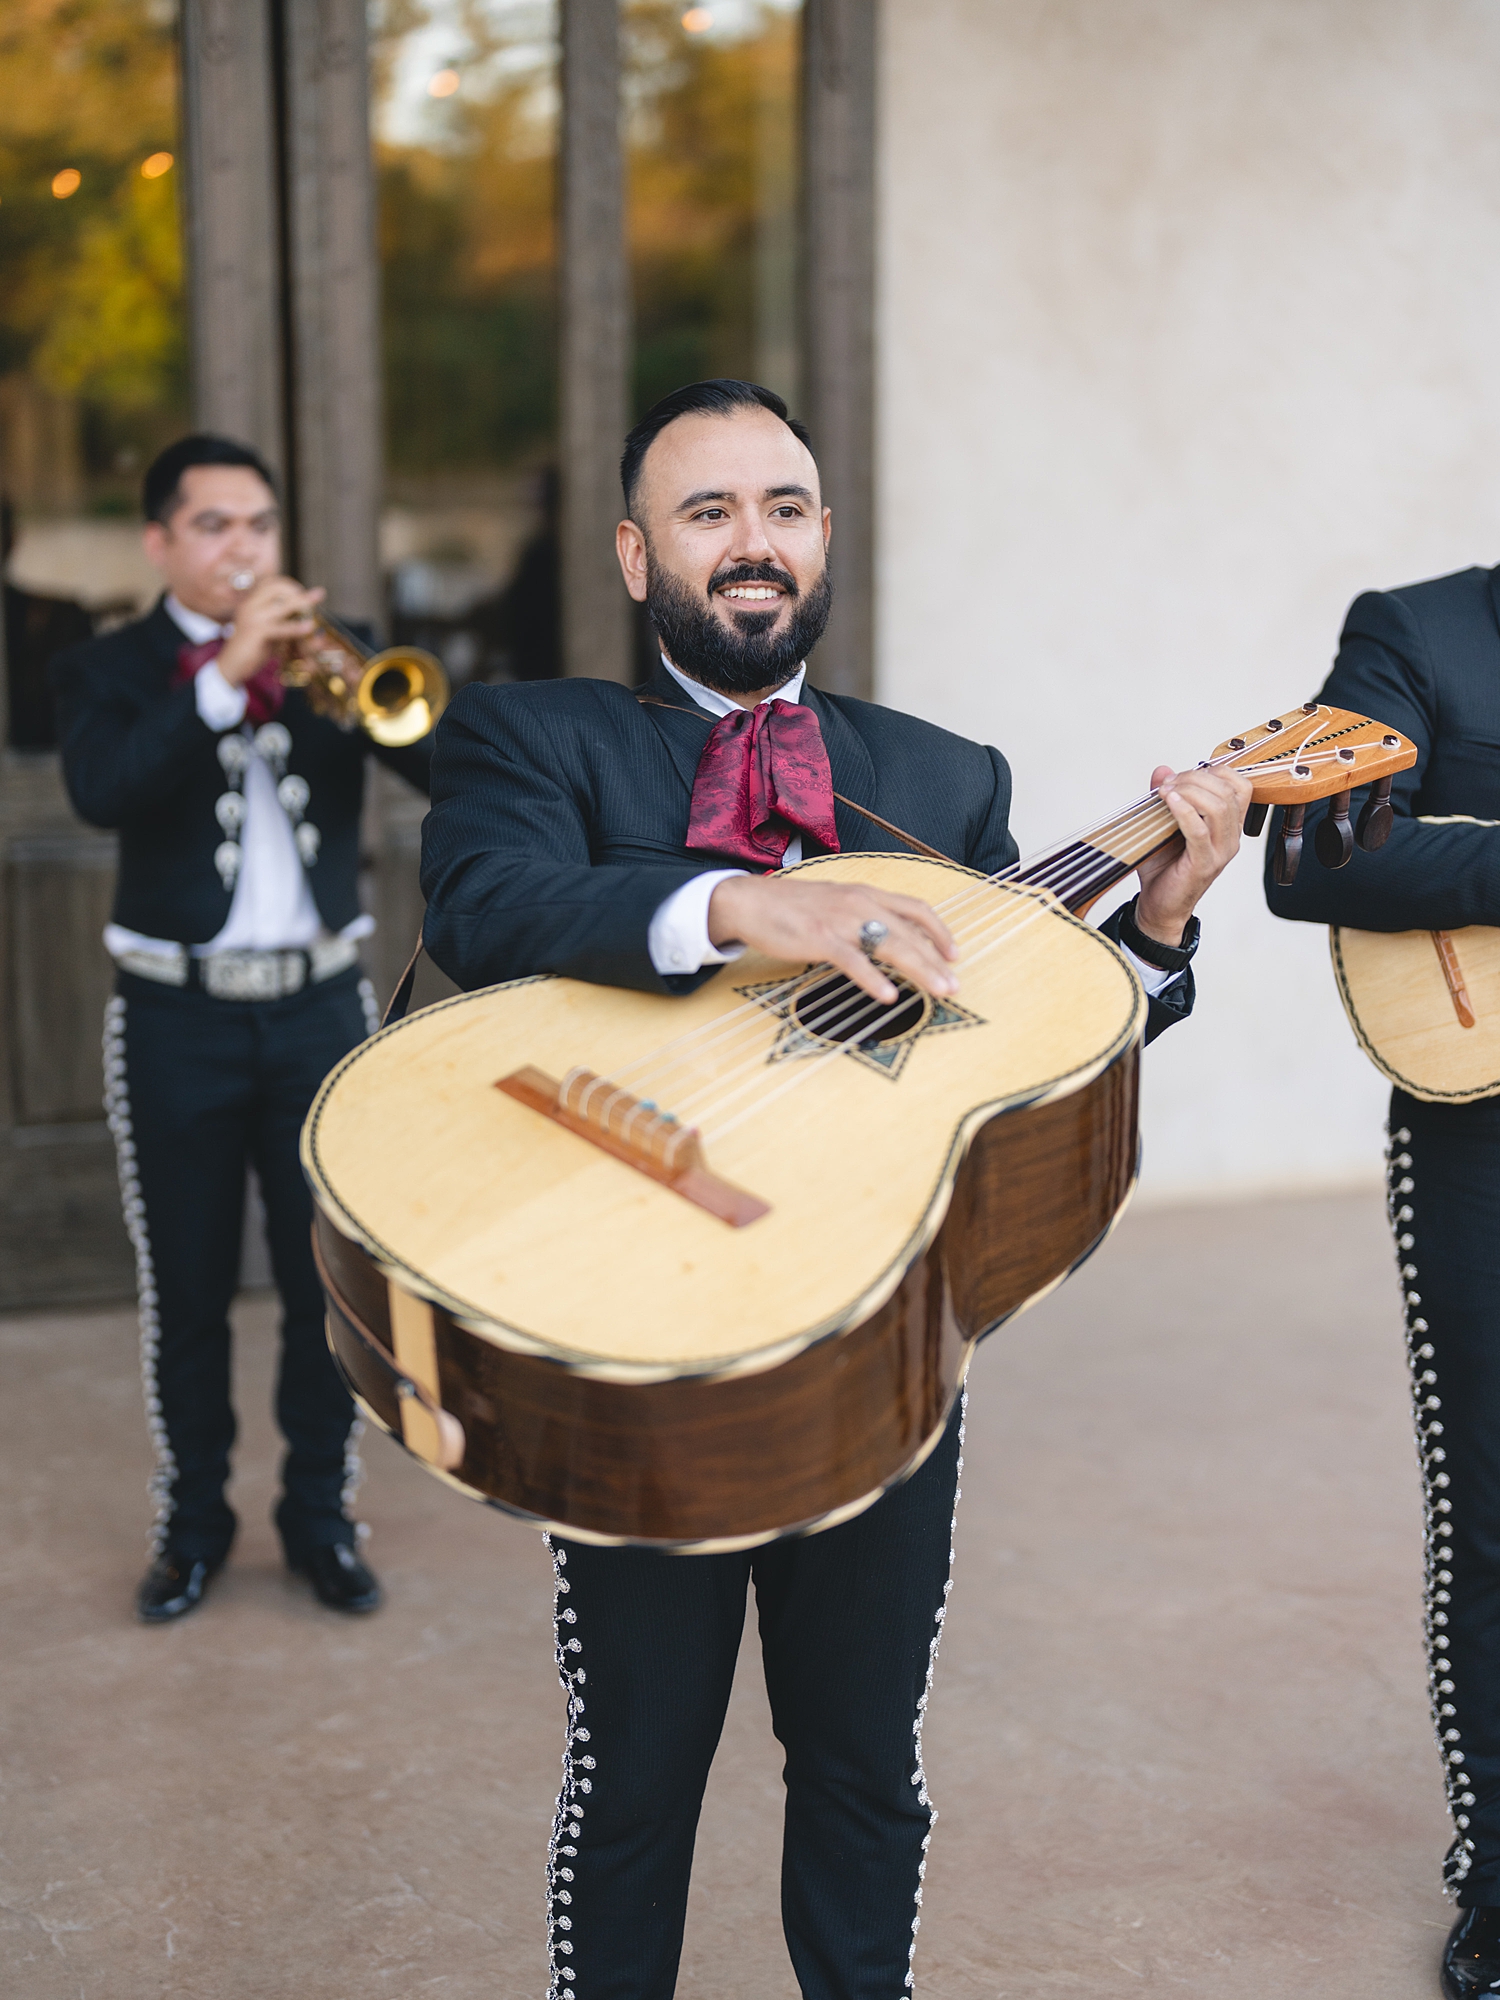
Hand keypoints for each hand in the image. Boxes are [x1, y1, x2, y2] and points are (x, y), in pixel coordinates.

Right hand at [216, 575, 325, 686]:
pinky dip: (296, 627)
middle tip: (312, 604)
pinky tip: (309, 627)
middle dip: (298, 594)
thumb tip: (308, 618)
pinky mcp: (256, 632)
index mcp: (252, 602)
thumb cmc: (253, 649)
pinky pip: (281, 627)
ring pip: (284, 606)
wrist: (231, 666)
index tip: (304, 595)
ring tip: (316, 607)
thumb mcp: (269, 630)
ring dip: (303, 606)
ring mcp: (253, 616)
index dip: (290, 586)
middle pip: (279, 588)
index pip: (272, 582)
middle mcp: (251, 604)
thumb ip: (282, 620)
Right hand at [708, 875, 958, 1002]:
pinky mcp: (819, 938)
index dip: (939, 931)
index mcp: (865, 893)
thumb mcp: (836, 903)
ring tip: (938, 991)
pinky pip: (853, 961)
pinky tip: (888, 996)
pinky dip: (873, 979)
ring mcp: (840, 920)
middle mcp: (859, 902)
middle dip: (936, 961)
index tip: (954, 954)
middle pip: (909, 933)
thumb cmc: (792, 907)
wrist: (750, 902)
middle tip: (954, 985)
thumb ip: (864, 917)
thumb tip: (892, 938)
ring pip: (890, 945)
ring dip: (919, 970)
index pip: (915, 908)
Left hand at [1134, 762, 1252, 946]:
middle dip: (1196, 778)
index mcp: (1228, 826)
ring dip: (1189, 791)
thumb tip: (1162, 770)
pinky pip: (1200, 831)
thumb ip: (1166, 796)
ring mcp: (1220, 852)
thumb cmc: (1164, 867)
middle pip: (1227, 792)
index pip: (1241, 786)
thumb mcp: (1163, 824)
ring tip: (1165, 791)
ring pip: (1218, 807)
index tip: (1184, 774)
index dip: (1215, 771)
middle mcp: (1231, 838)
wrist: (1160, 906)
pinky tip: (1168, 801)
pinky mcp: (1204, 864)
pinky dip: (1184, 811)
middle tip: (1168, 782)